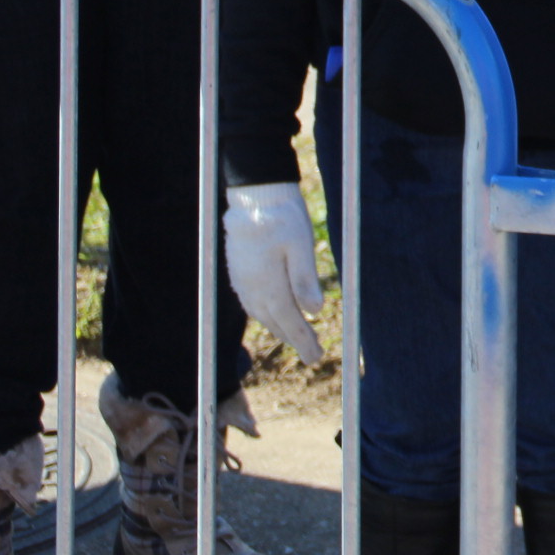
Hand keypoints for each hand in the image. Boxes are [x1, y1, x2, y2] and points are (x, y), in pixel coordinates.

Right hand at [222, 182, 325, 363]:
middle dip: (295, 340)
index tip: (316, 357)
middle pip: (276, 322)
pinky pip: (252, 304)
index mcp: (268, 284)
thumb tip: (315, 311)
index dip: (303, 341)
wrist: (254, 197)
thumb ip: (305, 279)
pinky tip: (274, 315)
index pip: (289, 321)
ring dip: (280, 328)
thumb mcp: (300, 244)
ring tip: (297, 338)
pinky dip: (267, 314)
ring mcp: (242, 281)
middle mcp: (251, 288)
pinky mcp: (238, 273)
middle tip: (313, 355)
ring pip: (262, 315)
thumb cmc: (282, 217)